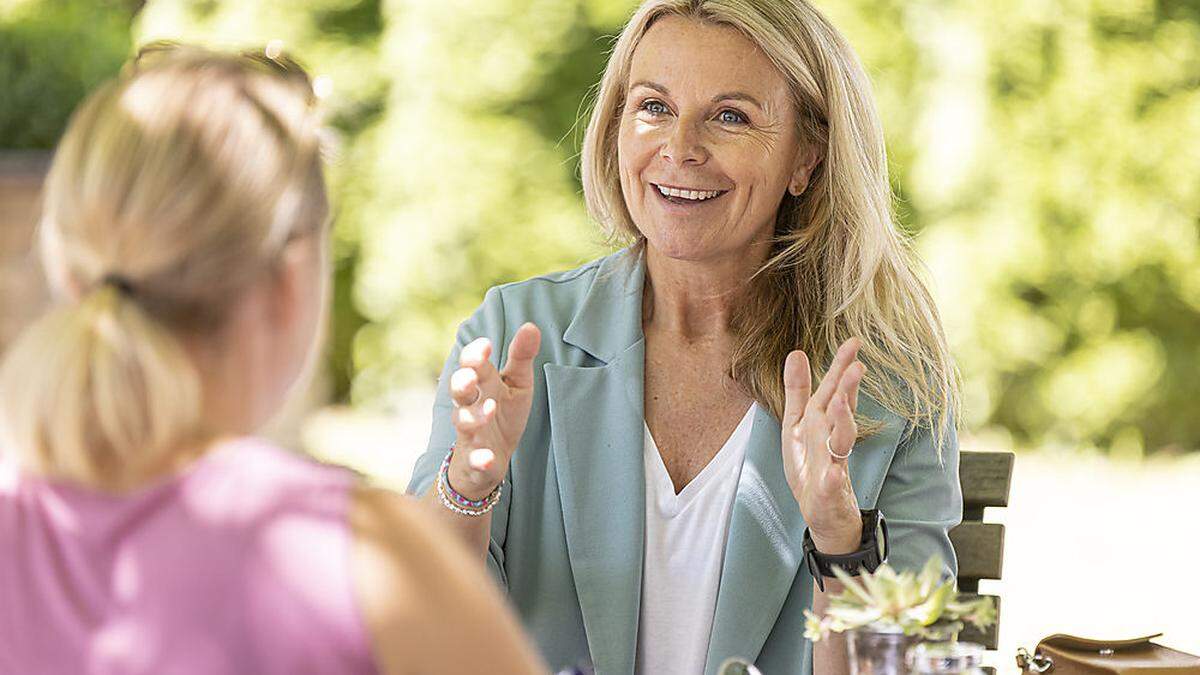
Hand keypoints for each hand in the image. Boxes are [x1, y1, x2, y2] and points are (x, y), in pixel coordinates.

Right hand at [446, 323, 541, 500]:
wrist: (491, 459)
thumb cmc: (504, 415)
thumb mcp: (517, 384)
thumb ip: (521, 357)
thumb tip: (530, 325)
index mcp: (482, 384)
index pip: (472, 364)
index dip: (475, 354)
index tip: (487, 345)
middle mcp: (471, 406)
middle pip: (458, 390)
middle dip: (462, 382)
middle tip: (472, 375)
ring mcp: (470, 433)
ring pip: (463, 423)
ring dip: (474, 416)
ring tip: (490, 408)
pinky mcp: (475, 460)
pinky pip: (473, 460)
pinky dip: (479, 459)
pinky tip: (487, 458)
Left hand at [781, 338, 866, 554]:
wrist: (824, 512)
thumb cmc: (811, 465)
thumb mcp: (797, 424)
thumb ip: (797, 390)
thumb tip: (796, 351)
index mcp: (823, 422)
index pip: (834, 389)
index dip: (841, 366)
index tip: (854, 341)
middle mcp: (832, 439)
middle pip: (841, 410)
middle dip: (848, 389)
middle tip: (857, 366)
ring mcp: (833, 464)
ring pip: (841, 441)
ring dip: (842, 423)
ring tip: (838, 403)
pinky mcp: (829, 492)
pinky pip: (832, 485)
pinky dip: (833, 480)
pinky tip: (833, 474)